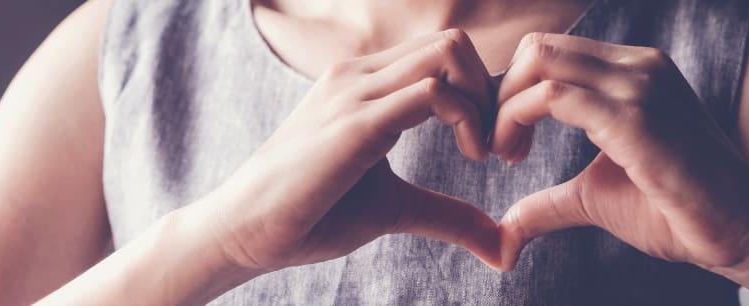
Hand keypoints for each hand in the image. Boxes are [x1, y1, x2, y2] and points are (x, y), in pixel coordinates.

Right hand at [186, 29, 503, 274]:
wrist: (245, 229)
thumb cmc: (311, 213)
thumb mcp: (395, 208)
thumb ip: (448, 214)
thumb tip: (503, 245)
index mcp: (365, 83)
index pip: (443, 54)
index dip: (483, 95)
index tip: (494, 149)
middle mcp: (360, 74)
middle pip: (453, 42)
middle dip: (493, 92)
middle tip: (500, 149)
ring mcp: (356, 92)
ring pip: (448, 53)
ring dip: (485, 102)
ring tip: (486, 153)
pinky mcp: (356, 122)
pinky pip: (431, 92)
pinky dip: (468, 119)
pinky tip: (471, 157)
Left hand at [492, 33, 748, 271]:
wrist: (743, 232)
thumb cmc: (677, 212)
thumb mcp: (596, 196)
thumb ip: (550, 201)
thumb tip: (506, 228)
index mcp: (633, 72)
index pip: (550, 52)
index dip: (513, 92)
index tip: (506, 142)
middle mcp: (638, 66)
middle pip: (537, 47)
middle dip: (501, 94)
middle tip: (501, 147)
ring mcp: (640, 86)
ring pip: (539, 62)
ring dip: (504, 109)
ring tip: (508, 154)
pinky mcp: (636, 118)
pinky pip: (554, 97)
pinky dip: (516, 120)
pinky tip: (518, 158)